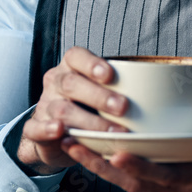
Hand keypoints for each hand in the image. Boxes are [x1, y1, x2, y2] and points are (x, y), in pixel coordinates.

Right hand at [17, 47, 129, 174]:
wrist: (53, 134)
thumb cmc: (84, 106)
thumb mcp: (99, 92)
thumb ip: (117, 88)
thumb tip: (157, 91)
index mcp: (70, 67)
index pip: (76, 56)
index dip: (92, 64)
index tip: (111, 75)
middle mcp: (55, 82)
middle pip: (72, 83)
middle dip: (98, 95)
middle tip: (123, 107)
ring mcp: (43, 105)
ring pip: (61, 109)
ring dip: (88, 121)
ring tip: (111, 132)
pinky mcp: (34, 128)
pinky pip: (36, 127)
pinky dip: (47, 129)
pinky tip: (60, 130)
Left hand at [62, 122, 191, 191]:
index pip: (167, 176)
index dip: (141, 167)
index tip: (116, 151)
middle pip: (136, 185)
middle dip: (102, 167)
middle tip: (73, 144)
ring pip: (132, 187)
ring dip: (101, 169)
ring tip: (73, 146)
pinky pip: (139, 187)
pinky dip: (115, 174)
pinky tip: (96, 157)